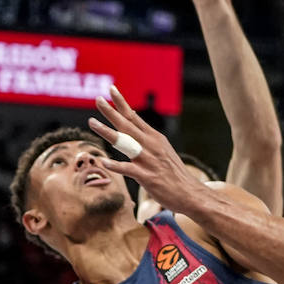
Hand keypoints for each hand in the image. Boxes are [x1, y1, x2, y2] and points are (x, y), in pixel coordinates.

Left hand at [89, 86, 202, 209]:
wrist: (191, 194)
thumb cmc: (175, 175)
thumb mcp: (164, 151)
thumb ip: (148, 141)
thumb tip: (134, 129)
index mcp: (155, 138)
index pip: (134, 117)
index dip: (122, 103)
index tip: (111, 89)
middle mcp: (151, 145)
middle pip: (127, 125)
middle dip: (111, 111)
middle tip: (97, 99)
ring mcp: (149, 161)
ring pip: (125, 142)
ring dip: (107, 132)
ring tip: (92, 122)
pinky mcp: (147, 177)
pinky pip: (128, 169)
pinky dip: (115, 165)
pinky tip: (104, 162)